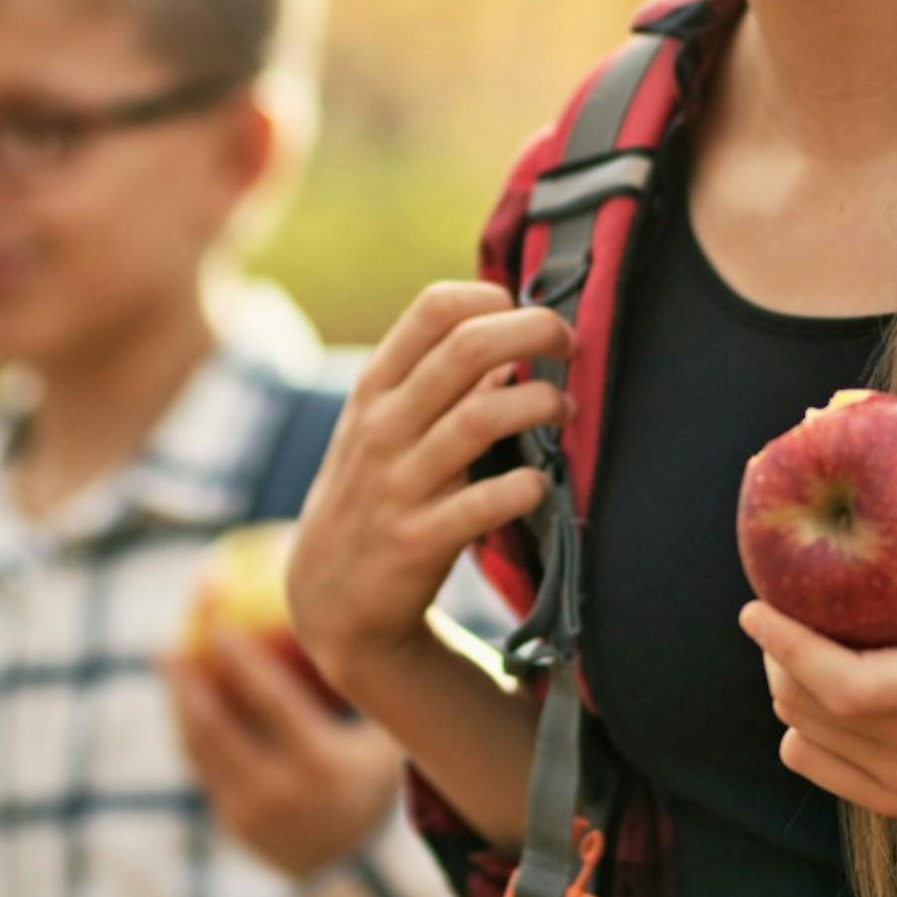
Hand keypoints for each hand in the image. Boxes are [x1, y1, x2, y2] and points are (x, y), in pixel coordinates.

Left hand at [163, 631, 411, 878]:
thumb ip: (366, 686)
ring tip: (171, 657)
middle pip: (217, 727)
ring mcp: (252, 815)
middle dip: (188, 680)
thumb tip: (347, 614)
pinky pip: (203, 767)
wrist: (358, 860)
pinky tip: (184, 696)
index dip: (242, 661)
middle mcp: (281, 794)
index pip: (271, 701)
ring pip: (200, 749)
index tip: (222, 625)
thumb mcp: (384, 734)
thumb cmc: (372, 773)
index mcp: (322, 766)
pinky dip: (190, 728)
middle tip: (174, 638)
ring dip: (179, 701)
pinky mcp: (232, 825)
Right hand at [286, 282, 565, 691]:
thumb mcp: (384, 428)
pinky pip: (484, 503)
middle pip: (467, 348)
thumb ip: (440, 383)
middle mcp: (383, 427)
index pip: (434, 309)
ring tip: (563, 409)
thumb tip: (514, 337)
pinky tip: (541, 485)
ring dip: (538, 404)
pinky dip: (525, 488)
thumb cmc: (372, 494)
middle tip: (569, 344)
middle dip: (534, 332)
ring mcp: (398, 484)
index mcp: (376, 388)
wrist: (327, 597)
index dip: (492, 299)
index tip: (526, 316)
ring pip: (481, 418)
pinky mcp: (417, 541)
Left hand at [739, 411, 896, 819]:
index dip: (790, 647)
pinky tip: (818, 683)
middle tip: (776, 605)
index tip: (755, 603)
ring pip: (805, 734)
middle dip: (778, 653)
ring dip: (786, 683)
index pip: (847, 686)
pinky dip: (802, 723)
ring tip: (797, 636)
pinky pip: (816, 762)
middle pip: (811, 706)